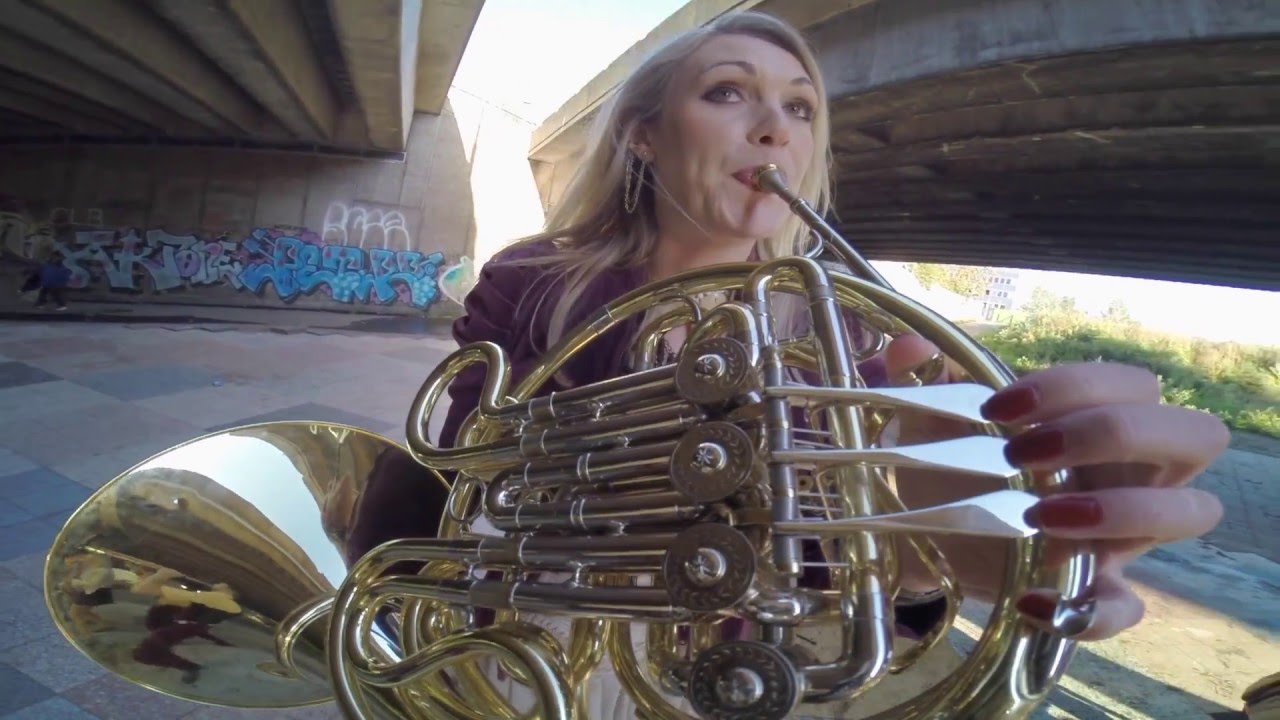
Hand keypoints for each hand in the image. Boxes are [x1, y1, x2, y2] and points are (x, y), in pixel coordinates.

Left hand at [883, 334, 1228, 640]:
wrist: (920, 534)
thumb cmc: (949, 461)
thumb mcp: (925, 416)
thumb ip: (912, 374)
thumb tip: (912, 348)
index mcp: (1101, 417)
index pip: (1135, 383)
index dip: (1074, 387)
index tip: (997, 409)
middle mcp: (1132, 470)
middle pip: (1194, 433)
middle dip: (1112, 433)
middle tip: (1024, 454)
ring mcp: (1124, 534)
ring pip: (1194, 510)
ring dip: (1124, 507)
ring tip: (1040, 515)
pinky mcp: (1096, 592)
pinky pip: (1127, 610)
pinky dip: (1087, 611)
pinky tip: (1029, 596)